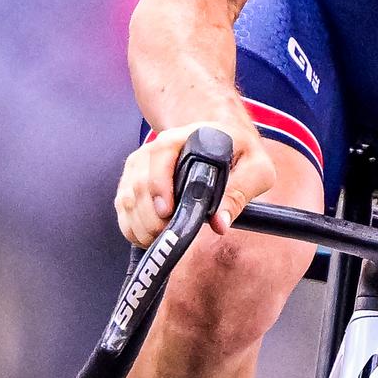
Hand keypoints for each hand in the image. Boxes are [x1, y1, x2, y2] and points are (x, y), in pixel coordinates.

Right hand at [114, 119, 276, 246]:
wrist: (221, 138)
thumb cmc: (239, 153)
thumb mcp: (255, 167)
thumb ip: (241, 191)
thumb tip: (220, 222)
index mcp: (185, 137)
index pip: (160, 157)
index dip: (160, 188)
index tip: (168, 213)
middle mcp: (157, 147)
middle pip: (139, 184)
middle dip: (150, 217)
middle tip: (168, 235)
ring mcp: (142, 164)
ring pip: (127, 198)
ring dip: (140, 225)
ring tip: (160, 240)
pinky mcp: (134, 179)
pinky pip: (123, 206)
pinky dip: (131, 226)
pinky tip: (147, 238)